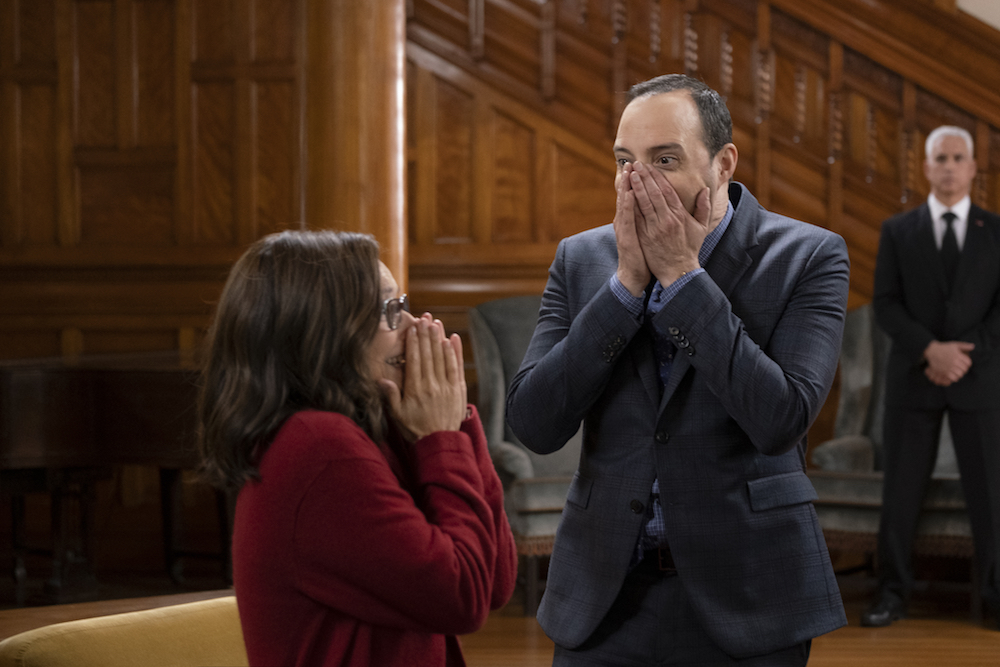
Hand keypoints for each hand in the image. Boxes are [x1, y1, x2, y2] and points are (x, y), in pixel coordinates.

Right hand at [379, 317, 467, 440]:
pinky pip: (456, 367)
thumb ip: (390, 397)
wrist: (439, 442)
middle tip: (423, 319)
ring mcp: (446, 386)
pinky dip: (455, 352)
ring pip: (442, 357)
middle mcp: (431, 385)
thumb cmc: (416, 428)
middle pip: (429, 354)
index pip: (414, 360)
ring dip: (439, 338)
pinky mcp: (458, 389)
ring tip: (435, 323)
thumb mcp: (398, 415)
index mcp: (415, 389)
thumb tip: (381, 380)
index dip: (413, 342)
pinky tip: (453, 338)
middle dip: (425, 335)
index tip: (412, 328)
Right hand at [614, 162, 650, 295]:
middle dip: (628, 179)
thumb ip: (646, 220)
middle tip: (630, 163)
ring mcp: (623, 229)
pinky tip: (629, 194)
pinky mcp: (625, 237)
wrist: (633, 275)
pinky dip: (627, 206)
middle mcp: (625, 222)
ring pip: (624, 204)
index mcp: (631, 220)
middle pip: (626, 196)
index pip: (632, 196)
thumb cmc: (642, 255)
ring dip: (625, 188)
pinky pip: (626, 219)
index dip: (634, 182)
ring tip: (627, 172)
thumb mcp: (644, 235)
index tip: (637, 167)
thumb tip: (651, 208)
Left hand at [628, 161, 711, 284]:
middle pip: (654, 194)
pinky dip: (631, 205)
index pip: (668, 191)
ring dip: (637, 187)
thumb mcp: (701, 228)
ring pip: (644, 203)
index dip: (658, 177)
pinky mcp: (645, 237)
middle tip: (637, 164)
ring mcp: (655, 229)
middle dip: (645, 177)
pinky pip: (637, 218)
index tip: (650, 167)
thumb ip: (703, 208)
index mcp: (680, 215)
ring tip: (630, 175)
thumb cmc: (690, 249)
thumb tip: (705, 190)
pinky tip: (625, 195)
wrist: (678, 271)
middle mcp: (667, 220)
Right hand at [923, 340, 974, 386]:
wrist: (932, 351)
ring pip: (959, 375)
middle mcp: (954, 361)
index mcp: (958, 355)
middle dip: (964, 370)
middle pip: (964, 369)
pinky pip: (953, 378)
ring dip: (959, 374)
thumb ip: (964, 346)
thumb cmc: (944, 348)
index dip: (968, 365)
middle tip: (961, 369)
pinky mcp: (943, 371)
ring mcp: (949, 367)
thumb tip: (973, 346)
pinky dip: (954, 378)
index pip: (968, 363)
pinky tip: (952, 375)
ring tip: (957, 372)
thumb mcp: (954, 345)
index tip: (965, 365)